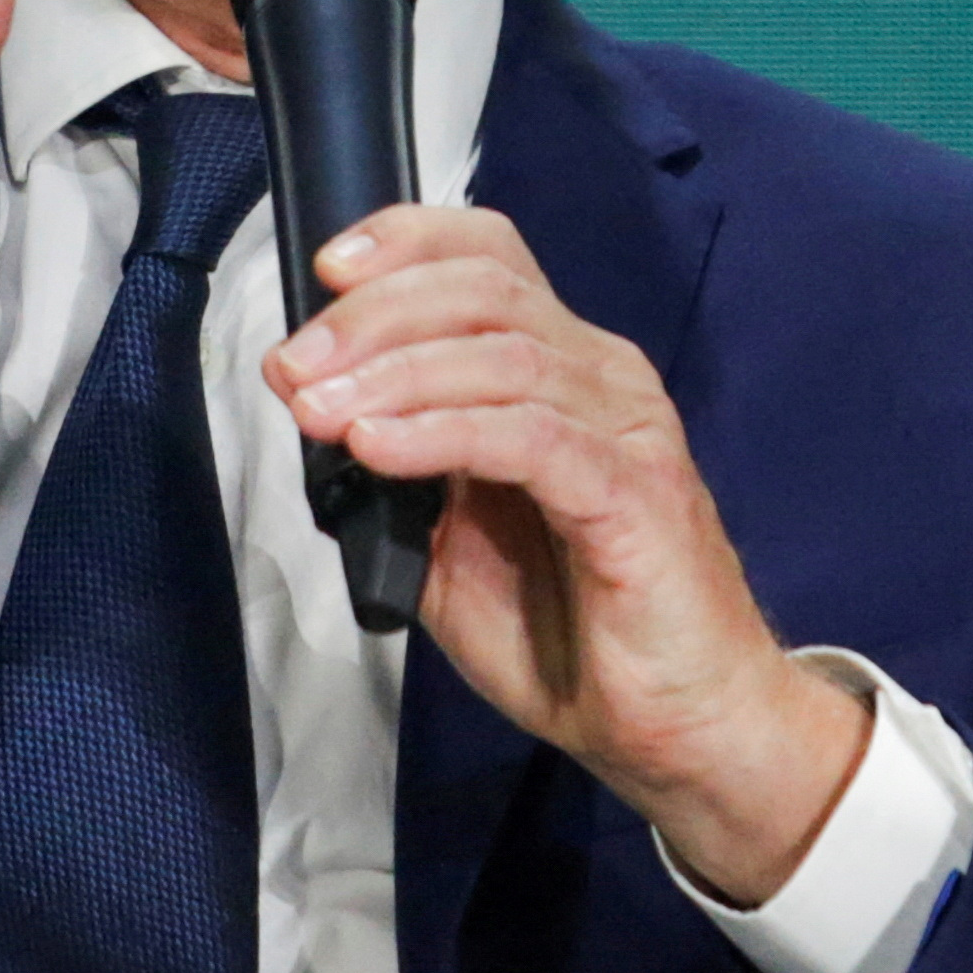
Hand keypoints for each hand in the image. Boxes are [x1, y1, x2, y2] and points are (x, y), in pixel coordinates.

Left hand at [264, 205, 872, 904]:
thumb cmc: (574, 635)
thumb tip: (322, 414)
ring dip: (393, 376)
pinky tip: (381, 449)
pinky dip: (442, 432)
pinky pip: (529, 437)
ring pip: (502, 356)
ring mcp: (626, 431)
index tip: (325, 270)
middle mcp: (601, 380)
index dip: (407, 243)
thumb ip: (403, 471)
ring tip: (321, 414)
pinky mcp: (635, 494)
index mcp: (562, 372)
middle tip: (296, 367)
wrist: (676, 730)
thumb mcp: (454, 542)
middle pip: (485, 291)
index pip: (490, 258)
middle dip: (373, 317)